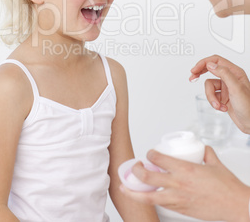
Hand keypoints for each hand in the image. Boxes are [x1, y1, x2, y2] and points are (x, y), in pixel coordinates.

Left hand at [120, 146, 249, 221]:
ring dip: (134, 191)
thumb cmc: (227, 187)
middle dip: (135, 171)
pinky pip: (160, 205)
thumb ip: (205, 153)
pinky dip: (150, 200)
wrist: (235, 206)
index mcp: (184, 169)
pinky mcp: (181, 210)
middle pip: (147, 177)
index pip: (157, 159)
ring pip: (148, 197)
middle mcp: (178, 184)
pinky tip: (145, 197)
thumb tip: (201, 149)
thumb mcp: (214, 162)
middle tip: (134, 167)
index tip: (149, 154)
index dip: (150, 154)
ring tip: (125, 186)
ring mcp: (178, 199)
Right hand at [190, 54, 249, 132]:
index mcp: (235, 72)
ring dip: (211, 97)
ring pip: (209, 87)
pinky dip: (214, 103)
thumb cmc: (249, 107)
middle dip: (200, 75)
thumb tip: (210, 65)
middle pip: (210, 70)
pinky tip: (222, 108)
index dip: (203, 63)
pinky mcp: (223, 97)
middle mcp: (230, 78)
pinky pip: (212, 96)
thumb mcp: (236, 88)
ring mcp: (226, 87)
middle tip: (192, 78)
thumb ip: (224, 74)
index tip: (194, 70)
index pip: (216, 61)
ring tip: (218, 105)